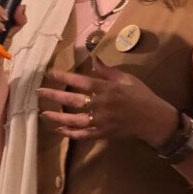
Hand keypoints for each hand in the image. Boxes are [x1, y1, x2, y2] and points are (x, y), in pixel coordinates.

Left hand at [38, 56, 177, 146]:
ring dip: (58, 117)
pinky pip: (84, 134)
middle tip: (39, 92)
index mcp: (107, 89)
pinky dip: (71, 133)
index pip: (81, 81)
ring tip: (43, 114)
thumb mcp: (126, 78)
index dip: (65, 77)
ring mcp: (102, 121)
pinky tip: (60, 129)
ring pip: (75, 120)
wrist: (153, 119)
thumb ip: (107, 71)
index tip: (51, 73)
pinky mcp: (103, 133)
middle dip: (54, 96)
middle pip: (73, 100)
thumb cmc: (141, 95)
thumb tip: (93, 59)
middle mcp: (101, 104)